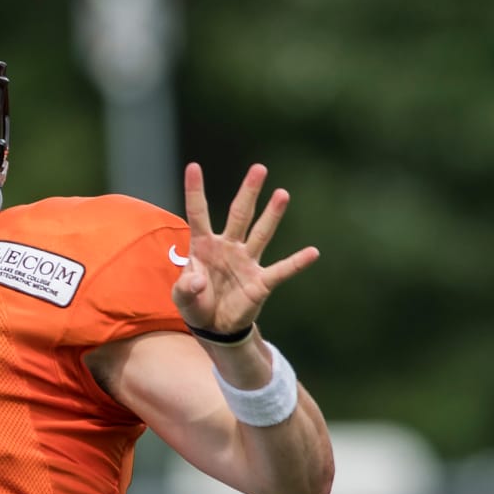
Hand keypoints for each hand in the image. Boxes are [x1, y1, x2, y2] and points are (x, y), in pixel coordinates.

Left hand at [171, 163, 318, 333]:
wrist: (213, 326)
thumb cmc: (195, 303)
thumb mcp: (181, 297)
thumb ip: (185, 287)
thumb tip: (198, 279)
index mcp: (203, 245)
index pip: (198, 213)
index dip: (195, 191)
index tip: (193, 166)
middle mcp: (228, 247)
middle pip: (239, 214)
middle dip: (249, 192)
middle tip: (259, 168)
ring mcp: (246, 262)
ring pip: (261, 233)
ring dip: (272, 215)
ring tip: (282, 193)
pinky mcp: (261, 282)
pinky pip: (281, 270)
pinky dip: (296, 263)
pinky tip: (312, 252)